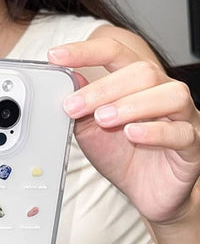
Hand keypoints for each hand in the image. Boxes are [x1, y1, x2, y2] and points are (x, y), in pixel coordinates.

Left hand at [48, 34, 199, 223]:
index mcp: (137, 86)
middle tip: (73, 106)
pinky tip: (132, 134)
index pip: (116, 54)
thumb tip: (69, 80)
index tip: (56, 56)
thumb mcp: (91, 131)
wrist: (145, 191)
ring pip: (170, 95)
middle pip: (142, 72)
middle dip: (103, 88)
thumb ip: (82, 108)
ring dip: (131, 104)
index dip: (86, 52)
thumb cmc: (121, 156)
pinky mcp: (191, 145)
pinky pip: (181, 133)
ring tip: (103, 119)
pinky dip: (155, 132)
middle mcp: (162, 93)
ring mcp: (182, 118)